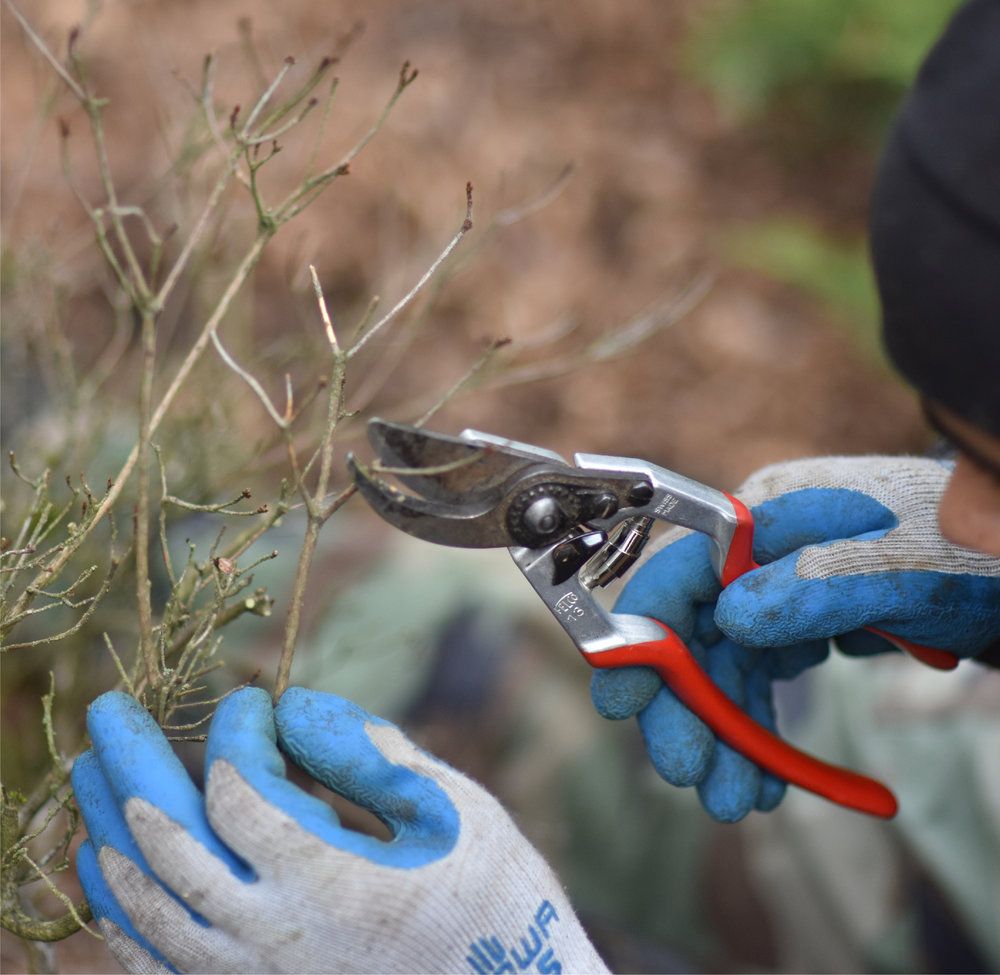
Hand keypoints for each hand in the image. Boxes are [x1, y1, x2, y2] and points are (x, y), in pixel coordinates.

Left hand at [73, 687, 606, 974]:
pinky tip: (103, 869)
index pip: (239, 790)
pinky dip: (120, 909)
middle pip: (170, 841)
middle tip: (108, 710)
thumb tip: (292, 709)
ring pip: (149, 904)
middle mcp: (272, 937)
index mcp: (327, 883)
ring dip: (112, 830)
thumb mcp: (453, 814)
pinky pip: (157, 959)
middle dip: (134, 764)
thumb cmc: (495, 904)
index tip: (256, 699)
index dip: (237, 730)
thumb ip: (370, 755)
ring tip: (88, 775)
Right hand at [590, 456, 999, 821]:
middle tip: (691, 774)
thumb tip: (730, 616)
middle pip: (689, 632)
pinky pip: (754, 686)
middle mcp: (754, 557)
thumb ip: (816, 584)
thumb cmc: (958, 551)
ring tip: (734, 799)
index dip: (641, 633)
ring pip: (717, 670)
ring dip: (720, 736)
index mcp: (766, 520)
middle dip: (685, 707)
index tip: (623, 699)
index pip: (679, 571)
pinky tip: (766, 778)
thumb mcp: (899, 566)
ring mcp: (771, 595)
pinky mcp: (792, 629)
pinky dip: (754, 733)